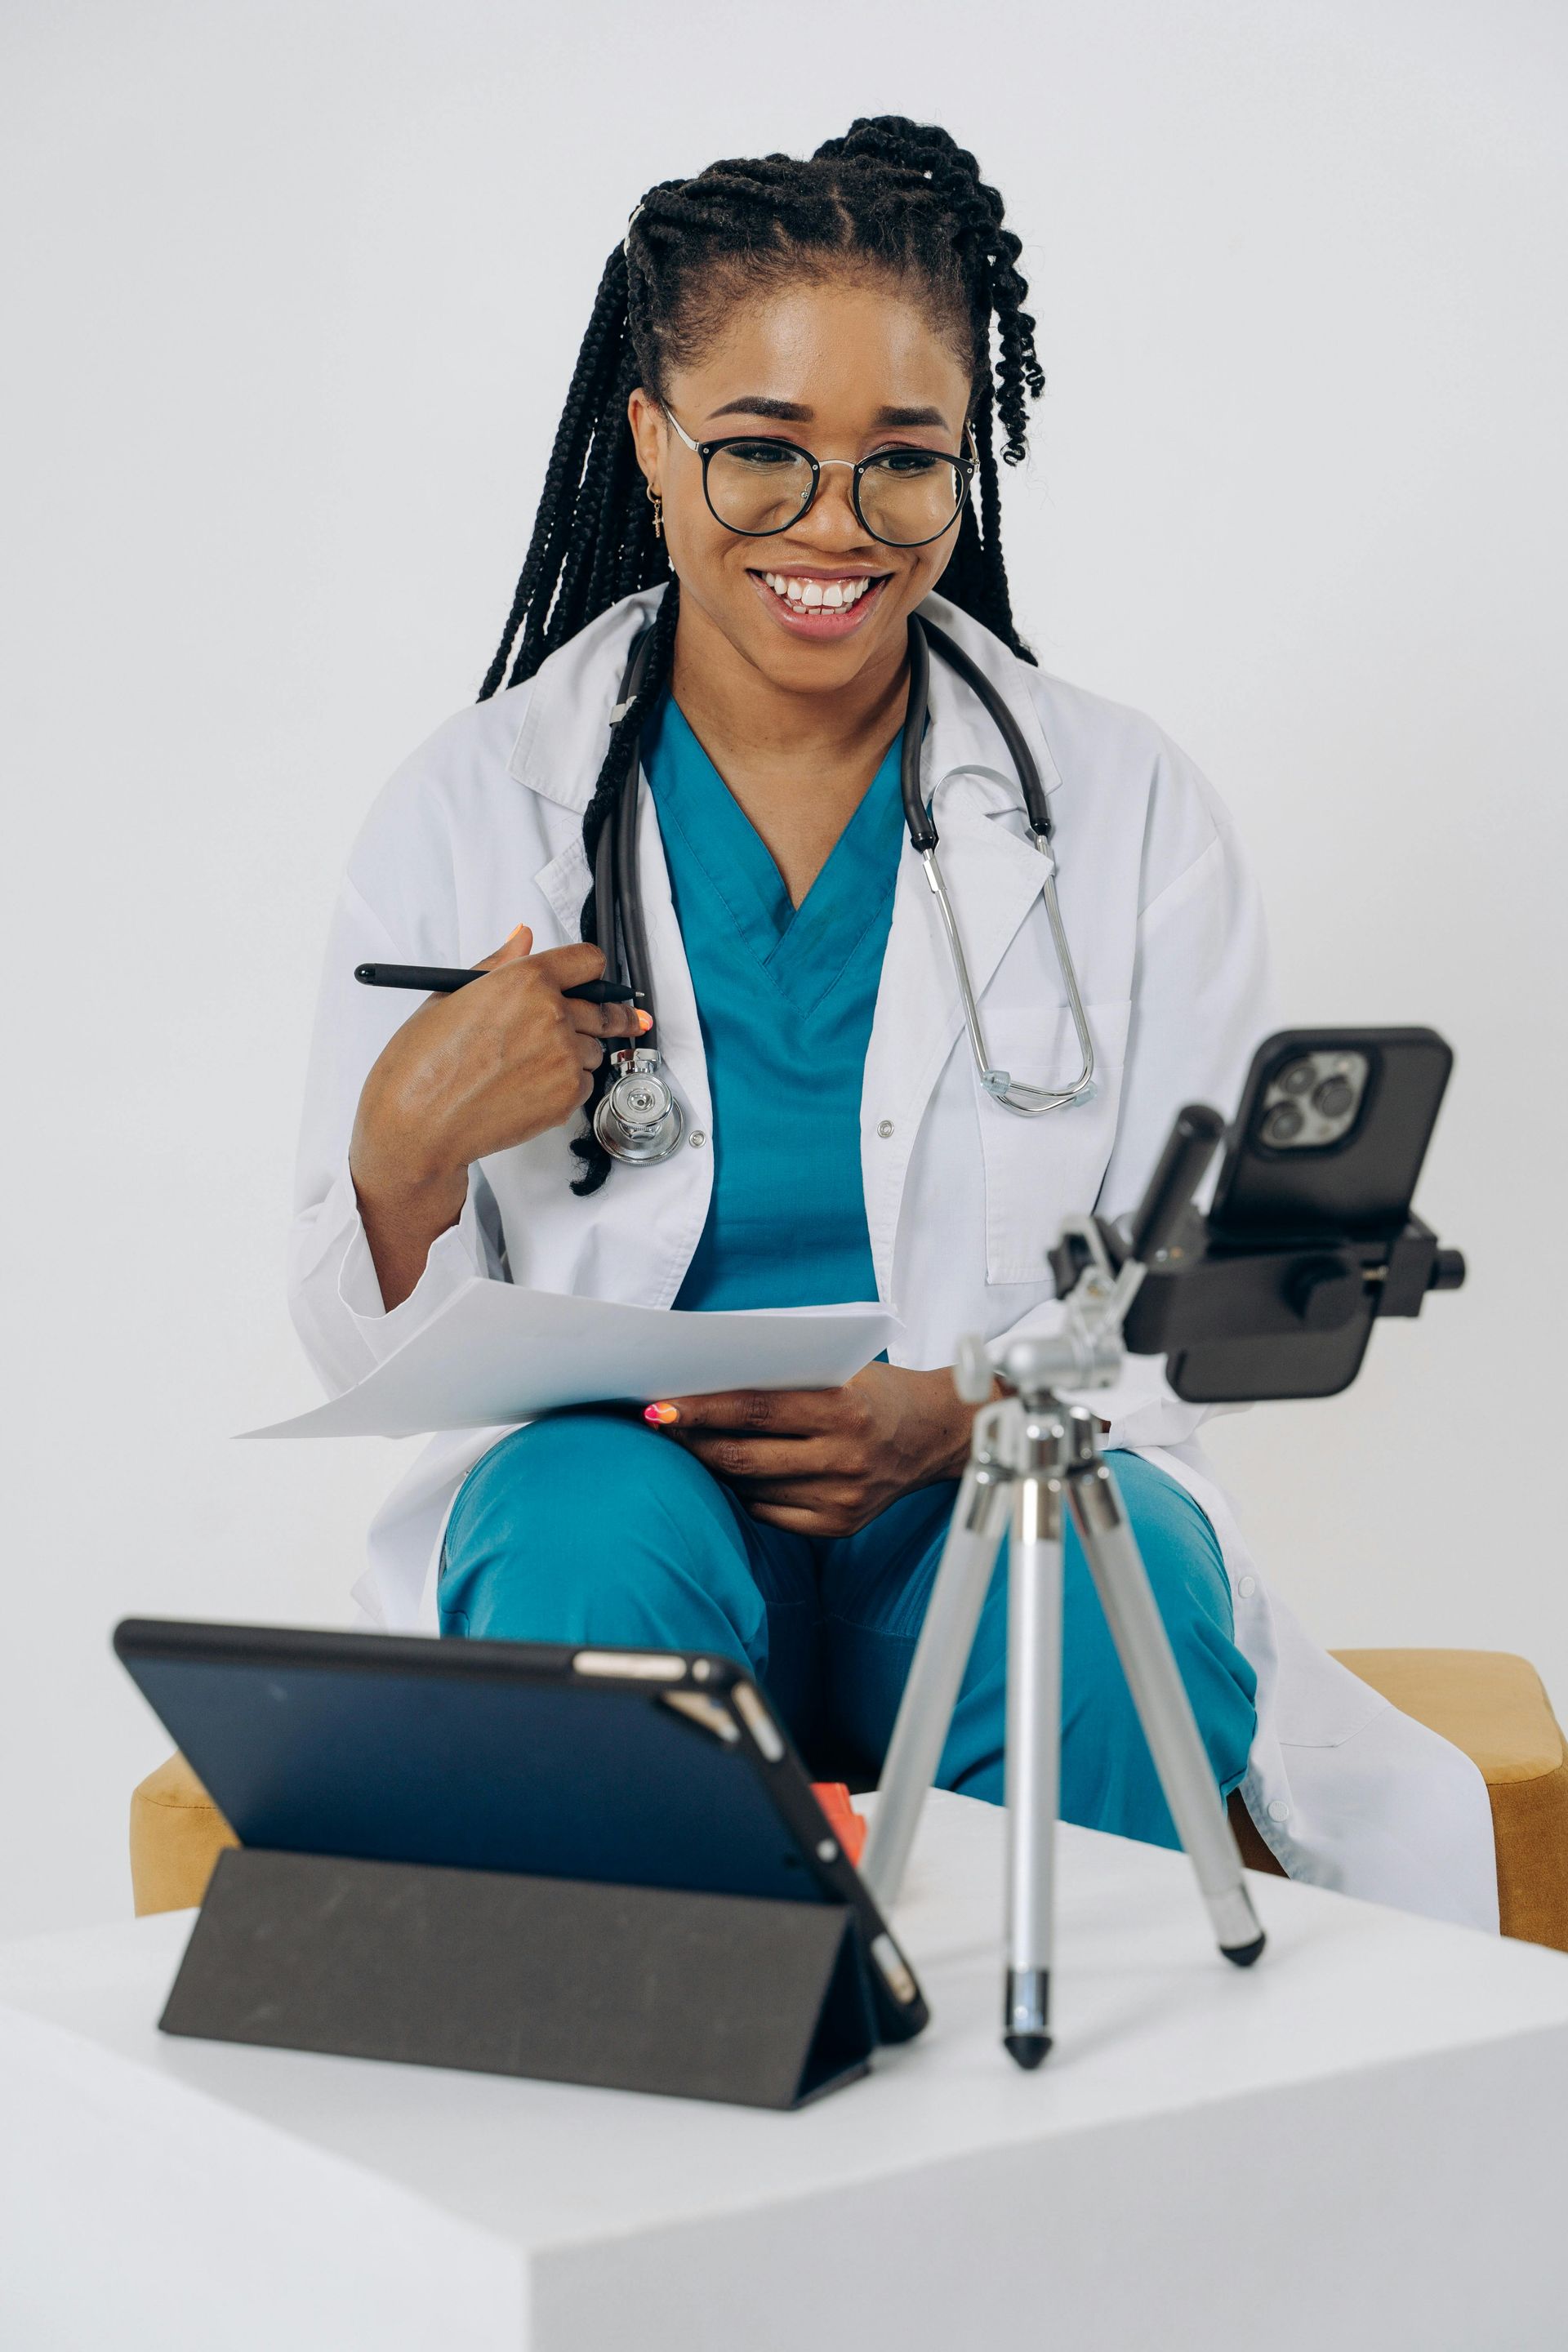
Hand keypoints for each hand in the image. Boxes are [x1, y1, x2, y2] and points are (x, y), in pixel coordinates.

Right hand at [350, 926, 644, 1306]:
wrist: (418, 1124)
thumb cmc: (422, 1065)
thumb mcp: (449, 996)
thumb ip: (496, 965)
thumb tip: (521, 939)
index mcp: (524, 981)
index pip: (587, 961)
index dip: (588, 970)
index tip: (592, 981)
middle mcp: (552, 1015)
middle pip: (601, 1007)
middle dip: (596, 1014)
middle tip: (593, 1023)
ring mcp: (565, 1057)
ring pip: (594, 1048)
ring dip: (576, 1051)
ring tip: (527, 1063)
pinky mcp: (568, 1095)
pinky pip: (585, 1082)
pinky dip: (567, 1084)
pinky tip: (528, 1086)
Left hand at [649, 1361, 985, 1537]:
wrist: (936, 1433)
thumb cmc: (877, 1391)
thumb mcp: (839, 1370)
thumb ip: (784, 1378)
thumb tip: (709, 1384)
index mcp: (843, 1408)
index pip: (753, 1410)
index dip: (701, 1410)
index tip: (660, 1406)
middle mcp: (844, 1457)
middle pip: (743, 1456)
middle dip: (693, 1441)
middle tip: (660, 1425)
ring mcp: (842, 1497)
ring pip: (751, 1487)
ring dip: (713, 1467)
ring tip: (689, 1446)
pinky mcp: (839, 1526)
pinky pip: (771, 1513)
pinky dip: (745, 1492)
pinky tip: (732, 1473)